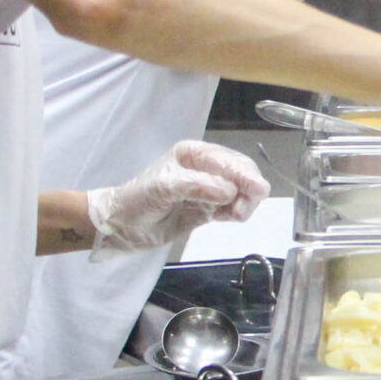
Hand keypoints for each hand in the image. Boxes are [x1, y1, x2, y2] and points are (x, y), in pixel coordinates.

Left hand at [86, 141, 269, 256]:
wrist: (123, 226)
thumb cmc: (138, 200)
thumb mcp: (163, 188)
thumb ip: (197, 186)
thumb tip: (229, 191)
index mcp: (194, 153)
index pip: (228, 161)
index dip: (244, 175)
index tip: (257, 191)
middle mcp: (205, 167)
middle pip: (241, 173)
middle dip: (248, 189)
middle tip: (242, 210)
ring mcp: (208, 188)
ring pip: (242, 191)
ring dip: (245, 202)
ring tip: (236, 216)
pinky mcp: (209, 208)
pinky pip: (233, 208)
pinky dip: (237, 212)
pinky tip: (230, 217)